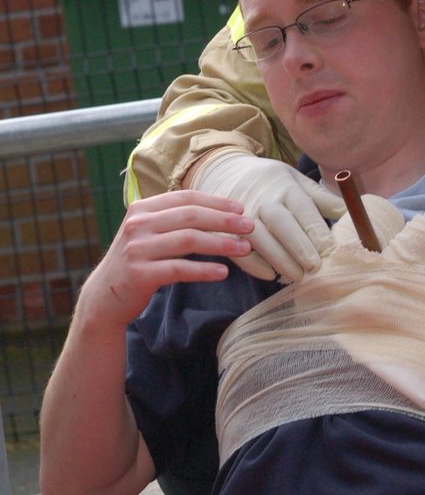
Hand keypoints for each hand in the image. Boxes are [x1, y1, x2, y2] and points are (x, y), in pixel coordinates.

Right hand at [82, 190, 255, 328]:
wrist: (104, 296)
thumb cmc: (137, 261)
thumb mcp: (148, 232)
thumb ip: (172, 219)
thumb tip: (220, 213)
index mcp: (142, 208)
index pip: (185, 198)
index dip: (215, 202)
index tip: (240, 209)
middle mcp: (138, 225)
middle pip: (190, 216)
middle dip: (224, 221)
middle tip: (250, 227)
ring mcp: (137, 249)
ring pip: (188, 240)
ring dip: (221, 244)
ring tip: (244, 249)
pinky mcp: (140, 274)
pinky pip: (179, 269)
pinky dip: (204, 270)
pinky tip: (223, 272)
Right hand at [191, 150, 344, 281]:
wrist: (227, 172)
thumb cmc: (272, 182)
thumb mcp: (297, 181)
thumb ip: (322, 198)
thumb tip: (353, 214)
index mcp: (285, 186)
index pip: (303, 208)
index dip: (316, 230)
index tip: (330, 249)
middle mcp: (264, 200)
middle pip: (281, 223)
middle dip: (299, 246)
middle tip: (315, 268)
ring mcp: (243, 215)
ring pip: (259, 238)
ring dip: (278, 259)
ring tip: (297, 277)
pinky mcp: (227, 229)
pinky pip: (239, 248)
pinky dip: (253, 264)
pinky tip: (270, 274)